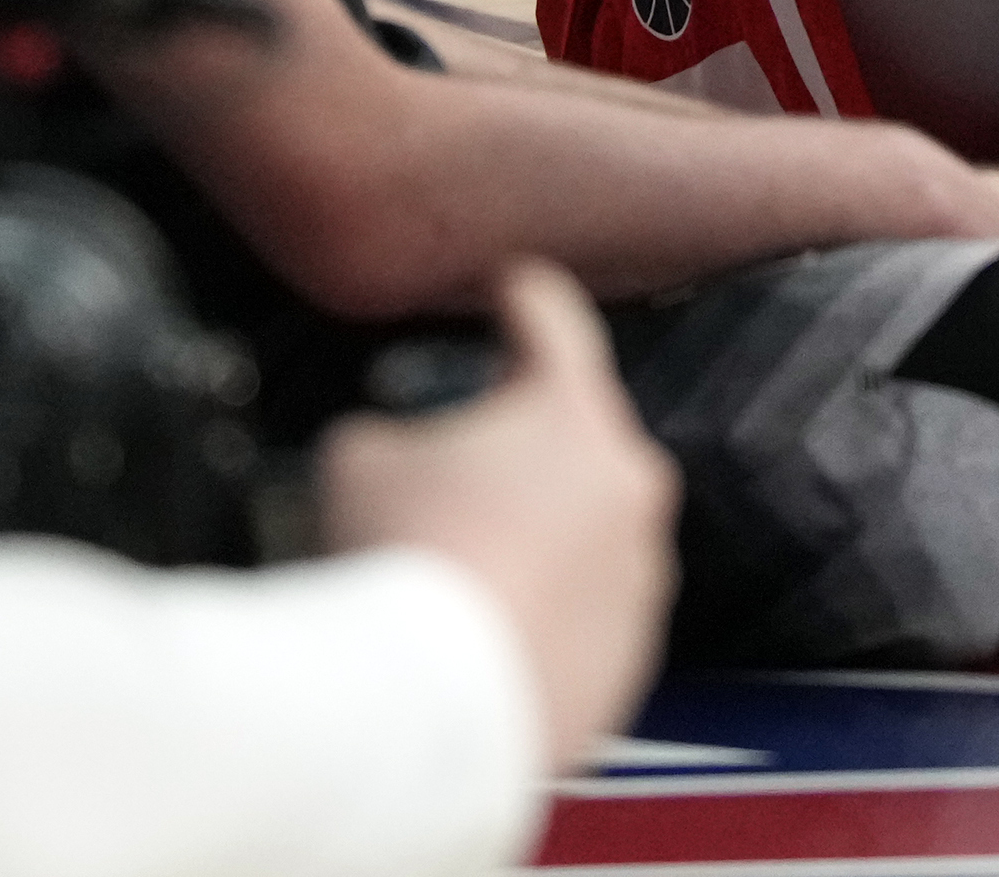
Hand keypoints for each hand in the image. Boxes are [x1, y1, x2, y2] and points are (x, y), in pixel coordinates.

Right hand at [316, 263, 676, 767]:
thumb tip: (392, 452)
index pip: (552, 320)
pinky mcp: (630, 654)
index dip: (519, 295)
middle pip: (572, 437)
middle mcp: (627, 485)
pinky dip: (541, 611)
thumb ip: (392, 431)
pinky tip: (478, 627)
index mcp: (572, 411)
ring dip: (530, 537)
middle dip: (515, 446)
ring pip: (583, 531)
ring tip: (453, 569)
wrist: (427, 709)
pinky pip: (585, 611)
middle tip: (450, 469)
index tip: (511, 289)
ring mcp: (638, 575)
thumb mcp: (359, 458)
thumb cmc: (402, 570)